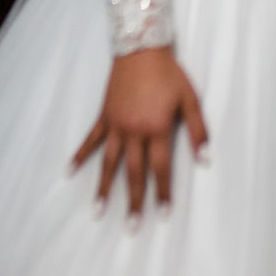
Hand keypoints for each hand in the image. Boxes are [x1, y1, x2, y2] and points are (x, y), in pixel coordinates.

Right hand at [73, 47, 209, 222]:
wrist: (141, 48)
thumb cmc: (169, 73)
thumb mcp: (190, 99)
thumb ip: (198, 130)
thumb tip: (205, 159)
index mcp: (157, 129)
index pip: (160, 169)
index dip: (162, 193)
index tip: (162, 215)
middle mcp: (134, 132)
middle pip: (133, 173)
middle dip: (133, 201)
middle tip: (132, 227)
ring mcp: (116, 125)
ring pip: (109, 163)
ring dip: (103, 188)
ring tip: (97, 212)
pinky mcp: (104, 116)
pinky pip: (90, 140)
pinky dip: (80, 155)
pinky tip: (70, 171)